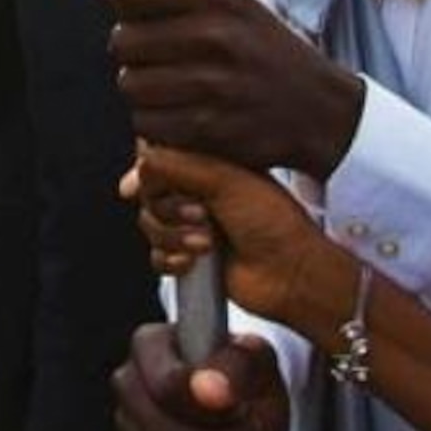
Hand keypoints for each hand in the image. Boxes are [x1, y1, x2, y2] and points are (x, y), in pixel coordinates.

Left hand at [94, 0, 365, 176]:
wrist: (320, 110)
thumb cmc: (261, 49)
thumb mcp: (228, 4)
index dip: (125, 5)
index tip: (138, 15)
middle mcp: (218, 37)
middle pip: (124, 41)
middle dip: (132, 53)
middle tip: (156, 59)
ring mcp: (215, 86)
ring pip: (130, 86)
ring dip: (140, 90)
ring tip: (167, 88)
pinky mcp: (211, 130)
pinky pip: (146, 125)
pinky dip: (152, 124)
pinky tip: (176, 115)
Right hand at [123, 143, 350, 337]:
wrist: (290, 273)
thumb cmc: (273, 222)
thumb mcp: (224, 179)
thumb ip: (176, 164)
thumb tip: (140, 164)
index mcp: (209, 163)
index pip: (161, 157)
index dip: (152, 172)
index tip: (152, 182)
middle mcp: (199, 191)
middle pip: (149, 193)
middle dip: (170, 208)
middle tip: (201, 214)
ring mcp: (193, 225)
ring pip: (150, 225)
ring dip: (174, 236)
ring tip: (207, 242)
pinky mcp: (189, 256)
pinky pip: (157, 256)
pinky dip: (171, 260)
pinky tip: (194, 262)